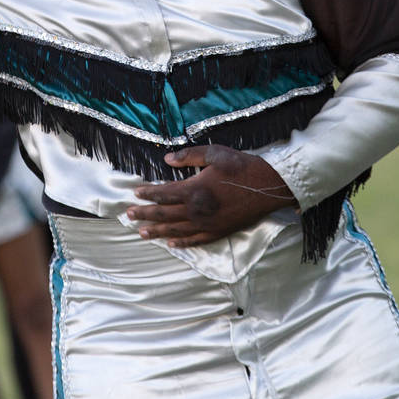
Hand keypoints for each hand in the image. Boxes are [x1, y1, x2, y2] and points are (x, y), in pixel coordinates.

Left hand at [127, 146, 296, 247]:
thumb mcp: (215, 154)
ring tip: (143, 233)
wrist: (268, 187)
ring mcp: (207, 224)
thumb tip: (166, 159)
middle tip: (129, 216)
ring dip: (157, 231)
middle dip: (145, 214)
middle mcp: (196, 210)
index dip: (148, 193)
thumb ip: (189, 156)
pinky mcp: (218, 232)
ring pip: (176, 230)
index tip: (135, 193)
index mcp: (194, 189)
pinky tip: (171, 244)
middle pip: (164, 214)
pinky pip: (195, 241)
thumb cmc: (242, 167)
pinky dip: (181, 243)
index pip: (163, 193)